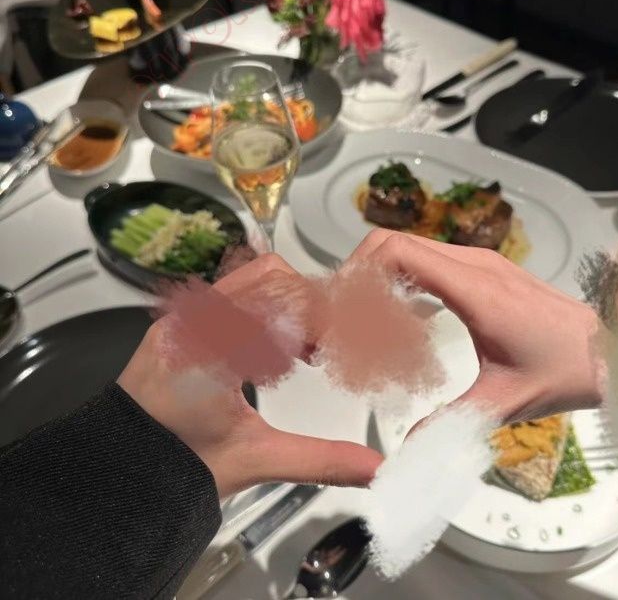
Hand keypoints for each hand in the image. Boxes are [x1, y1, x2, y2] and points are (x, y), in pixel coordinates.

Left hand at [118, 254, 381, 497]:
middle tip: (324, 348)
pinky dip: (263, 306)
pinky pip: (231, 290)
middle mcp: (196, 320)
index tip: (345, 344)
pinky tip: (269, 349)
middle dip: (311, 307)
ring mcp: (183, 315)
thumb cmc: (173, 465)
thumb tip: (371, 465)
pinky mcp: (178, 319)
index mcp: (215, 348)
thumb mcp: (254, 460)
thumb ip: (319, 459)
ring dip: (287, 302)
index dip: (328, 319)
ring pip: (253, 276)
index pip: (289, 302)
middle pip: (276, 277)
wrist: (116, 472)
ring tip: (298, 350)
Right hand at [346, 230, 602, 423]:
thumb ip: (451, 422)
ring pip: (412, 248)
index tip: (339, 303)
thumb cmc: (563, 370)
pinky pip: (430, 260)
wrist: (611, 350)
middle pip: (397, 243)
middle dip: (361, 272)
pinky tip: (404, 317)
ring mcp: (479, 262)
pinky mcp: (484, 269)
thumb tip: (406, 446)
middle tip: (342, 314)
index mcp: (474, 289)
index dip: (360, 270)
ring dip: (382, 274)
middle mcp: (473, 264)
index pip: (399, 252)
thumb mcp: (505, 401)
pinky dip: (405, 278)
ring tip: (366, 316)